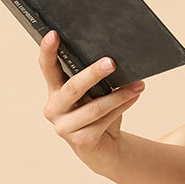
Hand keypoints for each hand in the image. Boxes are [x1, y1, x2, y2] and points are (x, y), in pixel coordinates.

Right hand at [39, 29, 145, 163]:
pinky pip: (104, 121)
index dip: (48, 51)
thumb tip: (113, 61)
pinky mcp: (80, 141)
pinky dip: (122, 107)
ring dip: (119, 95)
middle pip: (73, 87)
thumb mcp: (94, 95)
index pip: (47, 68)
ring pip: (94, 107)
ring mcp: (64, 127)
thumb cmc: (99, 115)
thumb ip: (94, 81)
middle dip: (94, 73)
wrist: (104, 149)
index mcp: (54, 91)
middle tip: (111, 62)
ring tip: (137, 85)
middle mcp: (53, 109)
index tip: (53, 34)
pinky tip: (134, 97)